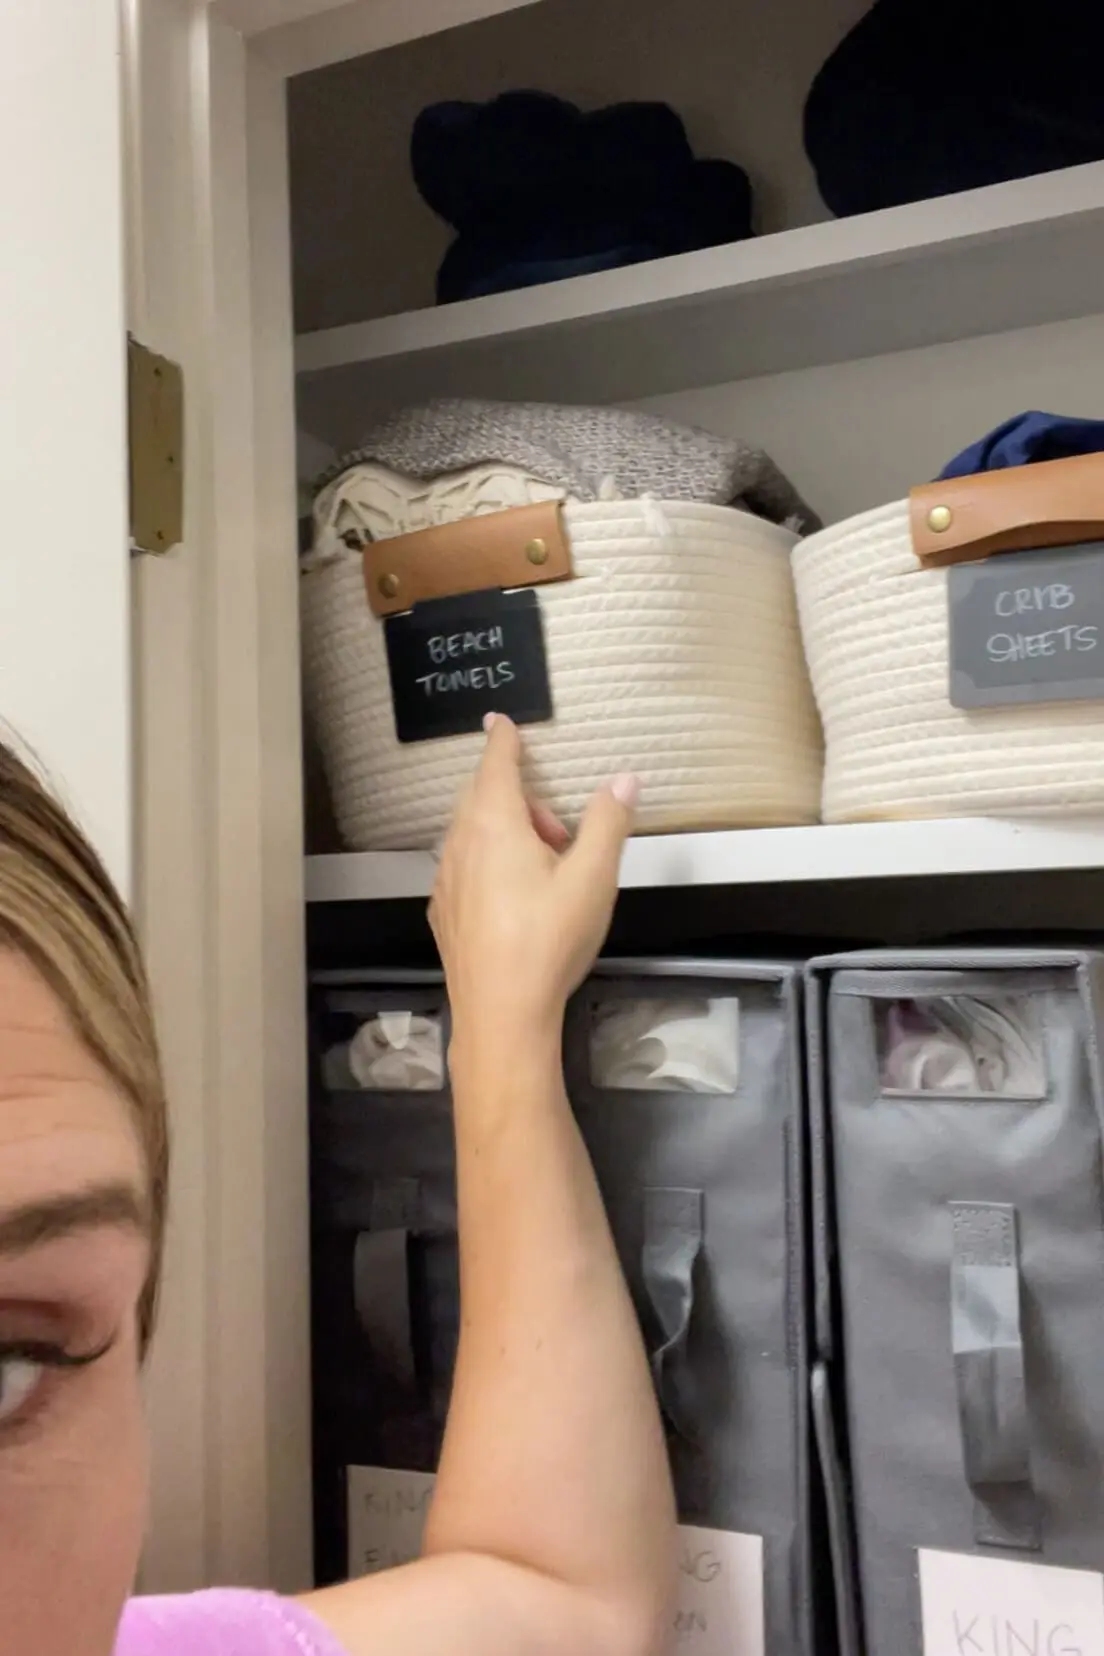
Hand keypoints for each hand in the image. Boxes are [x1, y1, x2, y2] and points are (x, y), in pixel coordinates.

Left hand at [429, 716, 637, 1051]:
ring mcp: (446, 880)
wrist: (501, 1013)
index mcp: (494, 824)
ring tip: (546, 872)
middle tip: (560, 834)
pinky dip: (488, 863)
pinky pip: (464, 867)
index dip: (502, 740)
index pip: (495, 765)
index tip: (500, 721)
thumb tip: (623, 780)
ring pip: (472, 834)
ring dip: (507, 834)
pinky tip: (517, 901)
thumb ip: (607, 823)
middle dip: (520, 799)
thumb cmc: (549, 940)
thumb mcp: (592, 879)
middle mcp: (459, 844)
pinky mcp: (443, 912)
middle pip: (483, 797)